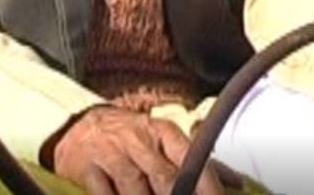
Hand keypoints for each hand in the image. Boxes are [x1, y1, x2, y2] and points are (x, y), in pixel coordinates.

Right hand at [51, 106, 226, 194]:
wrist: (75, 124)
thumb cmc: (130, 139)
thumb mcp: (163, 142)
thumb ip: (198, 164)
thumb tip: (238, 184)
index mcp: (163, 132)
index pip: (191, 161)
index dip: (207, 188)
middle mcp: (137, 139)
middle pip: (165, 179)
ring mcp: (110, 152)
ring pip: (135, 189)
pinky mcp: (85, 166)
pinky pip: (102, 193)